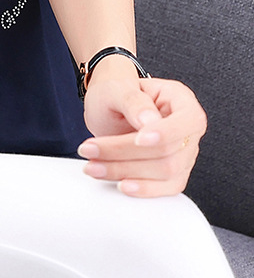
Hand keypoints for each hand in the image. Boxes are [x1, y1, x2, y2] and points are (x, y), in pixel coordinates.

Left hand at [77, 69, 207, 197]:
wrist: (108, 107)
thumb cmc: (115, 92)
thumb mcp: (117, 88)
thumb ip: (133, 101)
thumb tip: (149, 121)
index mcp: (180, 99)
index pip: (187, 120)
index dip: (166, 133)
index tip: (139, 140)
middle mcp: (187, 127)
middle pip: (169, 151)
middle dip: (126, 153)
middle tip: (89, 149)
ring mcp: (184, 152)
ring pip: (166, 172)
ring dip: (125, 172)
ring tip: (92, 165)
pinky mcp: (174, 172)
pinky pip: (167, 188)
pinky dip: (143, 189)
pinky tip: (120, 185)